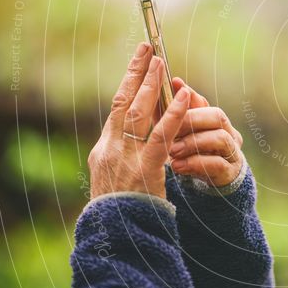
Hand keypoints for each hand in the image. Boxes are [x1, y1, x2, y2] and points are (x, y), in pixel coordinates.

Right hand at [88, 43, 190, 199]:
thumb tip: (140, 130)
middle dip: (137, 72)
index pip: (117, 108)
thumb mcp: (116, 178)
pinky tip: (183, 99)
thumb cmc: (120, 212)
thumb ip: (126, 154)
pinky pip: (160, 137)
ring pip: (138, 113)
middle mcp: (111, 149)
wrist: (114, 239)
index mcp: (104, 150)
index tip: (138, 60)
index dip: (128, 81)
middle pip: (124, 102)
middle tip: (148, 48)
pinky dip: (173, 115)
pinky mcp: (145, 171)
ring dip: (151, 85)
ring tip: (161, 62)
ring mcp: (126, 159)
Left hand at [168, 77, 244, 186]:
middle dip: (191, 120)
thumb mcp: (182, 132)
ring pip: (220, 138)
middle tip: (169, 128)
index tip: (172, 92)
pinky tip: (178, 166)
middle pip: (217, 116)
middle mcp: (229, 133)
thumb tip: (174, 81)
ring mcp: (232, 152)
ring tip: (171, 150)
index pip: (203, 102)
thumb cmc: (194, 154)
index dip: (187, 97)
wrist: (210, 185)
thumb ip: (176, 111)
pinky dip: (196, 163)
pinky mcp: (230, 172)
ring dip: (193, 143)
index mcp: (215, 120)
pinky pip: (217, 164)